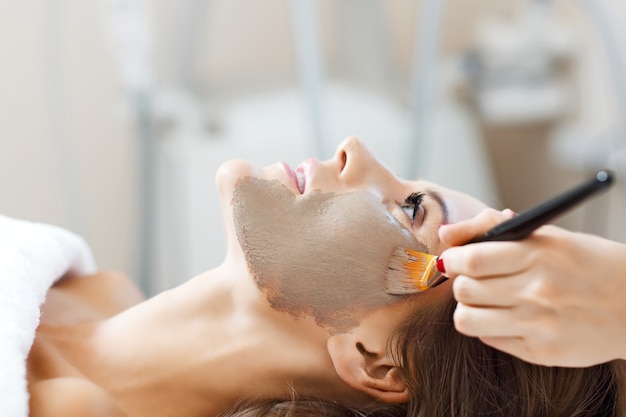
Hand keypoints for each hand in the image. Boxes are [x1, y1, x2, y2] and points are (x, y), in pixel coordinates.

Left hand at [438, 208, 625, 366]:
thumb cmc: (589, 264)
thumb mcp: (547, 235)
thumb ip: (492, 228)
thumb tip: (445, 235)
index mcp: (538, 255)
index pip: (472, 259)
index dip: (453, 258)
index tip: (453, 258)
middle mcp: (537, 291)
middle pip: (464, 289)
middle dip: (460, 281)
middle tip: (472, 278)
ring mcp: (539, 325)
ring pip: (467, 319)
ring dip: (468, 307)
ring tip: (484, 300)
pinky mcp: (541, 352)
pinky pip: (489, 339)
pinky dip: (489, 327)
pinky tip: (509, 316)